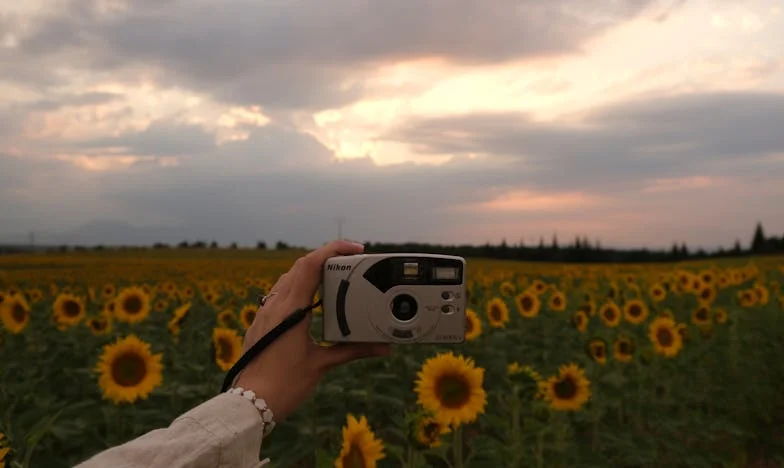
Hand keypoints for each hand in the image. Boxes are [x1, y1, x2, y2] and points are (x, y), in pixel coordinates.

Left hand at [235, 240, 390, 421]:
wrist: (249, 405)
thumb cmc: (284, 385)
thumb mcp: (321, 364)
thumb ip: (352, 350)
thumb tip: (383, 348)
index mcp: (290, 309)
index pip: (310, 264)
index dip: (333, 249)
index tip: (355, 249)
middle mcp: (274, 305)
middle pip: (300, 266)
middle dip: (326, 258)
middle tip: (350, 262)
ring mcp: (264, 312)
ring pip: (287, 278)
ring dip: (310, 272)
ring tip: (333, 278)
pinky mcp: (260, 323)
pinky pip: (279, 294)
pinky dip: (298, 288)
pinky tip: (311, 303)